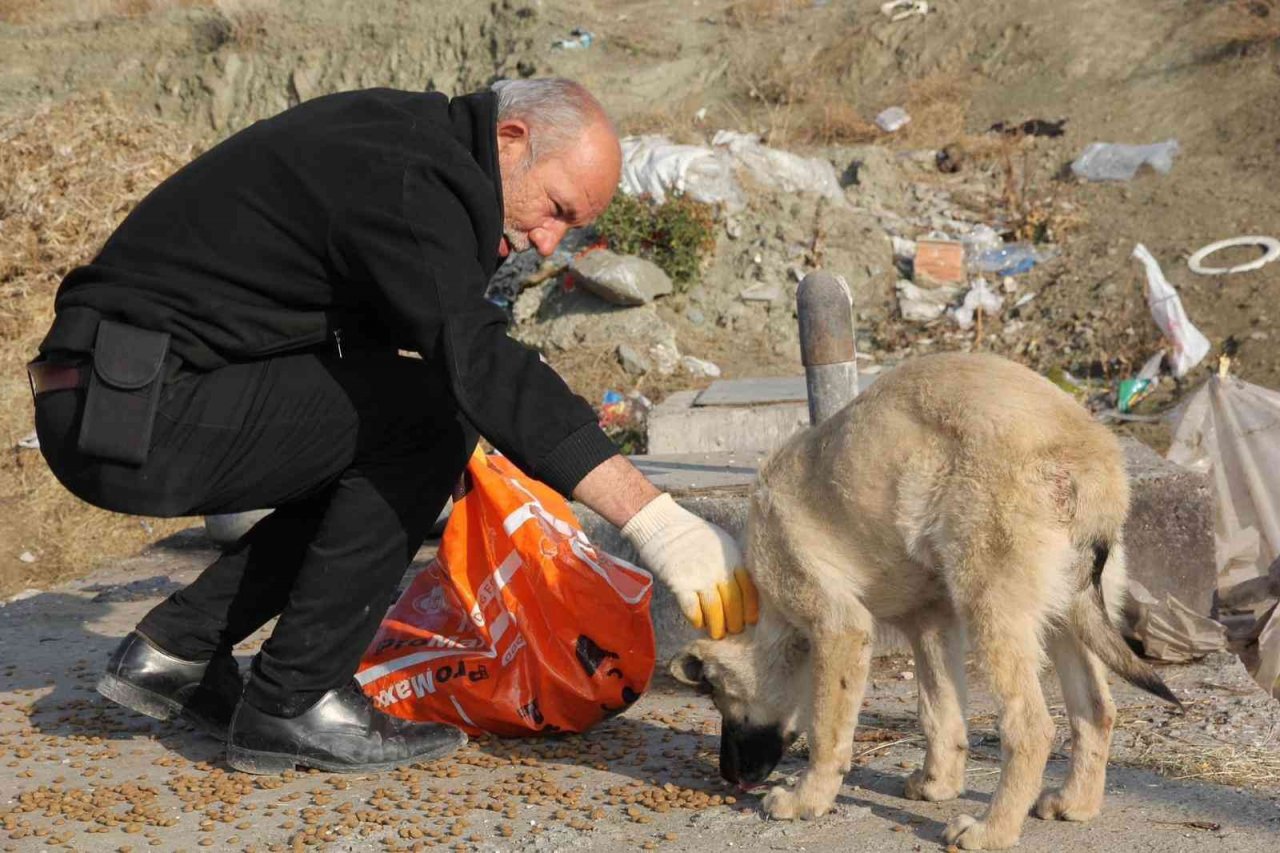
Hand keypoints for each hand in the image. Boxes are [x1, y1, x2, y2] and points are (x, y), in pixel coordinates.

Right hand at [621, 494, 759, 637]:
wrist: (661, 524)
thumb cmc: (690, 533)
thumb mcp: (720, 541)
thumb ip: (731, 562)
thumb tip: (738, 588)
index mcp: (732, 557)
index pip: (748, 588)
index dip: (751, 608)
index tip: (751, 620)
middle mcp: (718, 568)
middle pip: (733, 602)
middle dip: (735, 621)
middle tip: (734, 631)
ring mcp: (699, 576)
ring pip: (715, 609)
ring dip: (717, 626)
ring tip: (717, 634)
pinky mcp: (679, 582)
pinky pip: (692, 608)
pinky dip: (697, 620)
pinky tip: (698, 623)